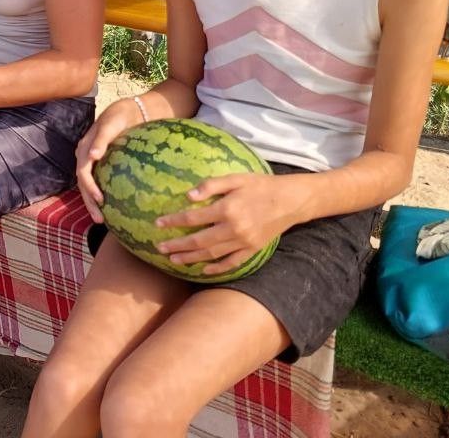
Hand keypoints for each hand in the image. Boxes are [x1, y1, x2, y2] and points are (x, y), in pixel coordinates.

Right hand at [75, 98, 146, 222]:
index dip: (89, 187)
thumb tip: (93, 156)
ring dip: (92, 203)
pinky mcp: (101, 164)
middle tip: (99, 220)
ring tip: (101, 219)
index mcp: (84, 148)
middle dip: (89, 203)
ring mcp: (91, 161)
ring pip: (87, 185)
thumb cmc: (121, 116)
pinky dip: (98, 195)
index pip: (83, 172)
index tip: (101, 200)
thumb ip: (101, 139)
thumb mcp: (112, 124)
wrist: (129, 110)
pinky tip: (109, 206)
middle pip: (82, 183)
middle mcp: (85, 156)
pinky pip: (97, 182)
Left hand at [154, 173, 304, 276]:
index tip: (157, 224)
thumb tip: (188, 196)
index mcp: (227, 209)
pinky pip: (232, 262)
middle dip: (177, 245)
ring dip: (191, 259)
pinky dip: (218, 268)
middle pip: (198, 241)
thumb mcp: (235, 178)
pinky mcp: (253, 250)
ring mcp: (244, 242)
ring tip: (174, 260)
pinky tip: (204, 270)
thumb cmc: (260, 185)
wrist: (291, 200)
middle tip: (159, 248)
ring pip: (212, 254)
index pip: (193, 218)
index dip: (173, 222)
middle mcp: (234, 229)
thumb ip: (211, 185)